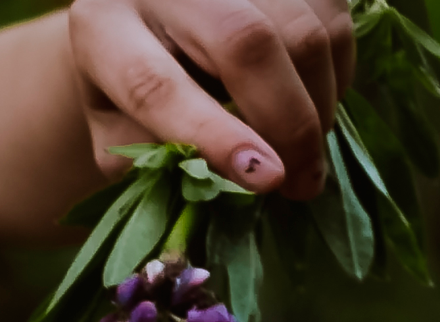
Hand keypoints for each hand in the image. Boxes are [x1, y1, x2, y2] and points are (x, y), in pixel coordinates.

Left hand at [68, 0, 354, 199]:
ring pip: (302, 31)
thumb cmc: (125, 89)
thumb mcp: (117, 129)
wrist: (144, 19)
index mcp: (104, 28)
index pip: (155, 85)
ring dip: (318, 103)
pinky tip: (312, 102)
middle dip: (287, 123)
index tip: (265, 178)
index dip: (214, 136)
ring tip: (304, 153)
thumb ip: (155, 158)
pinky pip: (334, 19)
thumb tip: (227, 181)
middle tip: (302, 184)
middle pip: (244, 43)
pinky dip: (336, 72)